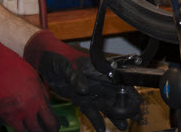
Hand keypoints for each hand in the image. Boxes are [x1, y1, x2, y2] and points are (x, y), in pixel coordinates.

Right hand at [0, 30, 57, 131]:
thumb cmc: (12, 66)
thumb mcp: (34, 77)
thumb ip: (42, 92)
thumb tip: (46, 104)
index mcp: (37, 98)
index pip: (50, 121)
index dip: (54, 126)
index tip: (54, 127)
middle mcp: (26, 108)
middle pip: (38, 131)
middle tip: (45, 131)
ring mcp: (13, 113)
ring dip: (29, 131)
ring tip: (32, 129)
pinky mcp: (1, 114)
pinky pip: (12, 126)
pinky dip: (17, 126)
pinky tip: (19, 121)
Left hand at [24, 30, 141, 131]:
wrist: (45, 61)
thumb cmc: (59, 56)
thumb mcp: (67, 65)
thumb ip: (76, 77)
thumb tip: (84, 90)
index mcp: (98, 70)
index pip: (118, 81)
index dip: (128, 92)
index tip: (135, 103)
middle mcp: (98, 81)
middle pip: (116, 95)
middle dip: (125, 107)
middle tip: (134, 118)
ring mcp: (90, 91)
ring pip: (106, 105)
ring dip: (114, 116)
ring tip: (122, 127)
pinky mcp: (80, 99)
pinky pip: (91, 111)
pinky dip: (97, 120)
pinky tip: (102, 130)